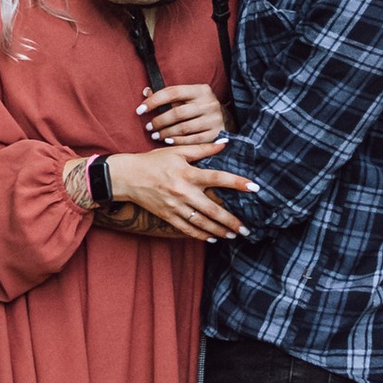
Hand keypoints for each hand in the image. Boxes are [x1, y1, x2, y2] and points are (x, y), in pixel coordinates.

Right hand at [107, 148, 252, 242]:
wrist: (127, 176)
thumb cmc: (153, 161)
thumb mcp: (177, 151)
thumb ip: (202, 149)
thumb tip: (225, 144)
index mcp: (188, 173)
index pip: (218, 178)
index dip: (237, 183)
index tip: (255, 188)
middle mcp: (183, 192)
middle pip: (212, 209)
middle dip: (231, 220)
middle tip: (247, 229)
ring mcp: (175, 206)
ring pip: (201, 223)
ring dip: (219, 230)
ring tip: (234, 235)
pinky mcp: (167, 216)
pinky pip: (187, 229)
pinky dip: (201, 235)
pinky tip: (213, 238)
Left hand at [138, 78, 228, 157]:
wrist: (226, 120)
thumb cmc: (200, 107)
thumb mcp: (188, 97)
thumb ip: (167, 96)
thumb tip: (146, 91)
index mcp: (201, 90)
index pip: (173, 92)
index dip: (154, 101)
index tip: (140, 109)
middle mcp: (209, 103)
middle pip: (177, 113)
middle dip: (159, 121)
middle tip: (148, 127)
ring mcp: (214, 119)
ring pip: (184, 128)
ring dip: (166, 133)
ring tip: (155, 135)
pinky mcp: (216, 134)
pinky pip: (192, 140)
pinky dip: (178, 141)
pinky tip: (168, 141)